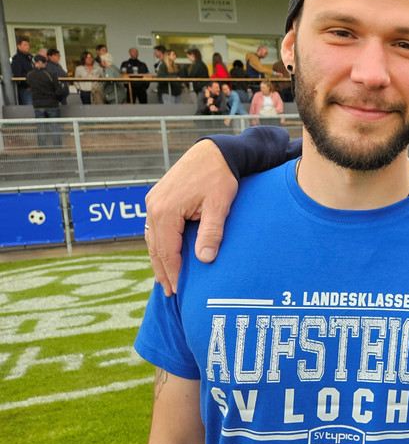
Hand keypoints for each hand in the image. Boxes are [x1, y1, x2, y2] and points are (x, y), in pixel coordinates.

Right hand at [145, 140, 237, 294]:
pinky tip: (166, 254)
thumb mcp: (219, 206)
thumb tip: (205, 260)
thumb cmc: (220, 177)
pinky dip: (159, 243)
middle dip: (163, 271)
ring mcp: (153, 201)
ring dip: (159, 258)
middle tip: (170, 292)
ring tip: (166, 279)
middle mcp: (153, 206)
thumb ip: (211, 233)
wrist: (215, 151)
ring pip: (152, 238)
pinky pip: (154, 227)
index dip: (173, 272)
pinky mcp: (157, 197)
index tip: (179, 290)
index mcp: (165, 210)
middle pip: (155, 247)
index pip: (167, 251)